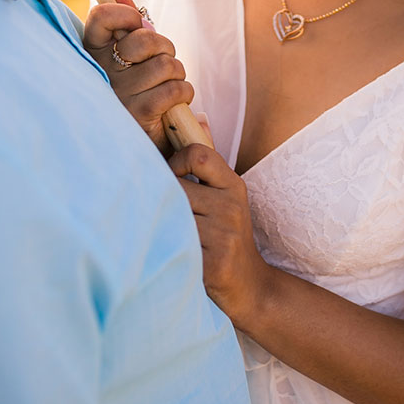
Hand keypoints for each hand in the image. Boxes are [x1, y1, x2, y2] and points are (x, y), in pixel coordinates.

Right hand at [81, 0, 190, 151]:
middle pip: (146, 39)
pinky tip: (171, 107)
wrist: (140, 145)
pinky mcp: (137, 114)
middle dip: (165, 49)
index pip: (102, 16)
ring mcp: (116, 94)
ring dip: (177, 76)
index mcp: (91, 54)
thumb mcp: (130, 54)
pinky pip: (177, 88)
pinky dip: (183, 95)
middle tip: (159, 66)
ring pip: (167, 65)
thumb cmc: (137, 92)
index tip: (135, 25)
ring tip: (165, 89)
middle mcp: (98, 73)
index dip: (126, 14)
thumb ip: (122, 18)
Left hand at [168, 127, 274, 325]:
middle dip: (159, 199)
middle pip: (175, 187)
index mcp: (234, 186)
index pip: (198, 154)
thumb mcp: (226, 197)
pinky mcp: (212, 262)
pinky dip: (161, 248)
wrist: (249, 286)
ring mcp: (223, 235)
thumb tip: (198, 116)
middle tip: (154, 212)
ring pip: (169, 216)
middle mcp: (231, 207)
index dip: (175, 162)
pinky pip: (172, 244)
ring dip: (156, 225)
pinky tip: (164, 254)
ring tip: (157, 234)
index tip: (171, 179)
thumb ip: (209, 161)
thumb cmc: (228, 238)